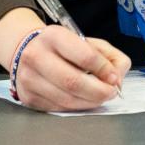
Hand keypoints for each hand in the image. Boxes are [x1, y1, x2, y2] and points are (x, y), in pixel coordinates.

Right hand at [11, 26, 130, 111]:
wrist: (26, 51)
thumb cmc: (63, 47)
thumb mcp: (88, 42)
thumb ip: (109, 56)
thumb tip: (117, 78)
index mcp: (54, 36)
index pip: (84, 56)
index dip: (104, 69)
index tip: (114, 77)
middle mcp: (36, 56)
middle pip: (72, 81)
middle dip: (98, 91)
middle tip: (111, 92)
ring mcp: (29, 79)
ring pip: (66, 99)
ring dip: (90, 102)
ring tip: (101, 97)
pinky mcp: (28, 97)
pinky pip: (58, 108)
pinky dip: (76, 107)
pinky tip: (84, 100)